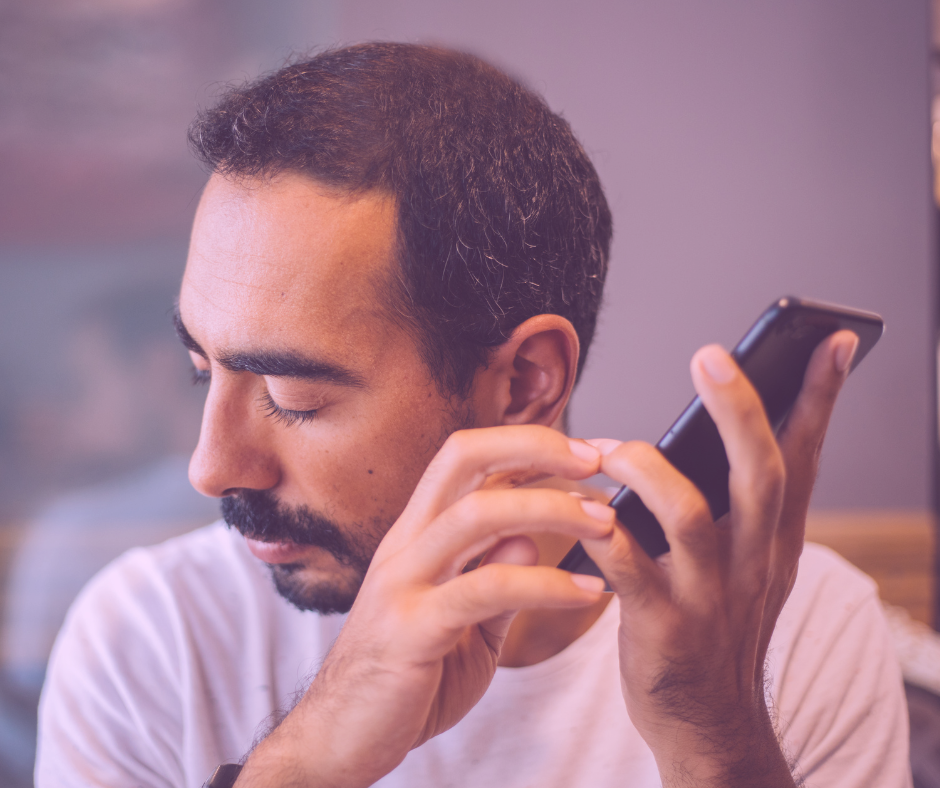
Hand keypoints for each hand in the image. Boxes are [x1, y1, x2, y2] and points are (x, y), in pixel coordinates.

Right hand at [236, 426, 613, 787]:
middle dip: (533, 447)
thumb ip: (492, 579)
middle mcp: (406, 545)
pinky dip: (545, 583)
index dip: (523, 444)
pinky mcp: (411, 629)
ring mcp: (403, 582)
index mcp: (417, 536)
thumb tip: (527, 536)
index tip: (580, 453)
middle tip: (594, 462)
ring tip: (604, 523)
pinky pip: (487, 589)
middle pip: (463, 458)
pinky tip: (586, 592)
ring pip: (477, 514)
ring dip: (550, 509)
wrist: (340, 739)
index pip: (465, 459)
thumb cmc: (403, 679)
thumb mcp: (462, 623)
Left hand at [581, 330, 858, 787]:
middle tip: (711, 355)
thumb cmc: (719, 623)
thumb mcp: (754, 563)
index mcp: (775, 538)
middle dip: (737, 410)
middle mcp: (753, 561)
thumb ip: (744, 503)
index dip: (819, 397)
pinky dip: (602, 532)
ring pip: (687, 515)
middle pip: (757, 474)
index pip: (803, 456)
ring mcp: (710, 597)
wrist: (710, 721)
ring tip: (609, 447)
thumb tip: (732, 423)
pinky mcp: (664, 629)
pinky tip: (583, 509)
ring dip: (645, 469)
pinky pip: (627, 569)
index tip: (831, 340)